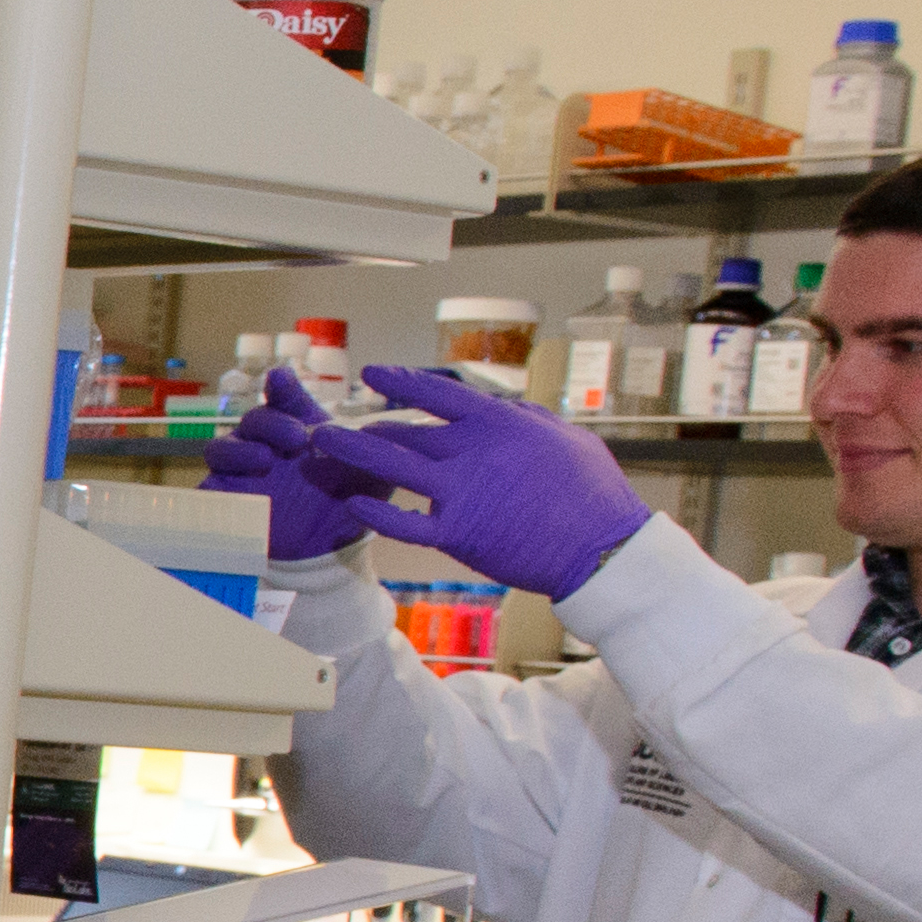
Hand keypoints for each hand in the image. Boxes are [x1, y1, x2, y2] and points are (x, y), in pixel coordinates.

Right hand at [201, 373, 380, 565]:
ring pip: (222, 448)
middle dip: (272, 423)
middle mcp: (264, 444)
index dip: (281, 388)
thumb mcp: (374, 473)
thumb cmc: (347, 501)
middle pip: (254, 420)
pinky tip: (235, 489)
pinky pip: (207, 488)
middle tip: (297, 437)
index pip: (285, 400)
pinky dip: (215, 485)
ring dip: (239, 449)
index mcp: (298, 429)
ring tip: (264, 460)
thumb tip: (396, 425)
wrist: (327, 548)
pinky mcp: (224, 501)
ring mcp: (240, 472)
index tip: (282, 380)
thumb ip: (382, 449)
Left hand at [298, 365, 661, 599]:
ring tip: (320, 443)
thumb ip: (530, 421)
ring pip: (394, 465)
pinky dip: (376, 512)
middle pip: (408, 432)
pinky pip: (405, 521)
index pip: (440, 394)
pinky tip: (352, 503)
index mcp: (501, 424)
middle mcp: (474, 452)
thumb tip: (509, 409)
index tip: (372, 373)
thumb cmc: (593, 494)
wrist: (601, 548)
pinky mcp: (458, 533)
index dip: (401, 382)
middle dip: (370, 428)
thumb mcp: (566, 439)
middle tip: (338, 427)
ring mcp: (462, 492)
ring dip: (353, 452)